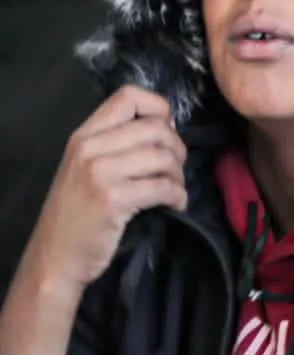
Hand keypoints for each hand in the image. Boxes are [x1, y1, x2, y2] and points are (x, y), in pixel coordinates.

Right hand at [21, 87, 187, 295]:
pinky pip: (163, 186)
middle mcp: (90, 148)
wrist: (54, 259)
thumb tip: (166, 123)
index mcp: (84, 136)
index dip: (159, 107)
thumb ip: (116, 142)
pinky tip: (176, 204)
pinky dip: (178, 195)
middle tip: (175, 168)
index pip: (128, 96)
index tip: (167, 129)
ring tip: (174, 188)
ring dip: (178, 174)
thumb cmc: (76, 213)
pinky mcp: (113, 199)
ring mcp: (100, 173)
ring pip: (163, 156)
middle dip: (176, 147)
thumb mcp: (85, 168)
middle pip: (155, 127)